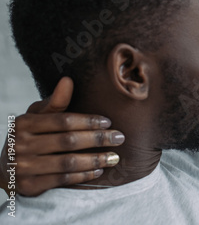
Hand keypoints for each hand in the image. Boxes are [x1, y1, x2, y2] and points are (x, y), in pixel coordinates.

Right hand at [0, 77, 124, 195]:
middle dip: (98, 139)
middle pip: (68, 141)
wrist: (5, 169)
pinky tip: (98, 170)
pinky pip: (63, 179)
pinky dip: (83, 175)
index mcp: (24, 123)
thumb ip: (55, 102)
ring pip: (68, 162)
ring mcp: (23, 167)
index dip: (88, 121)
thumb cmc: (29, 136)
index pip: (63, 121)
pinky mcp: (29, 185)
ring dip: (95, 159)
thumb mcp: (37, 116)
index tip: (108, 122)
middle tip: (119, 138)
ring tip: (114, 157)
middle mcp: (21, 145)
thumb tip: (68, 80)